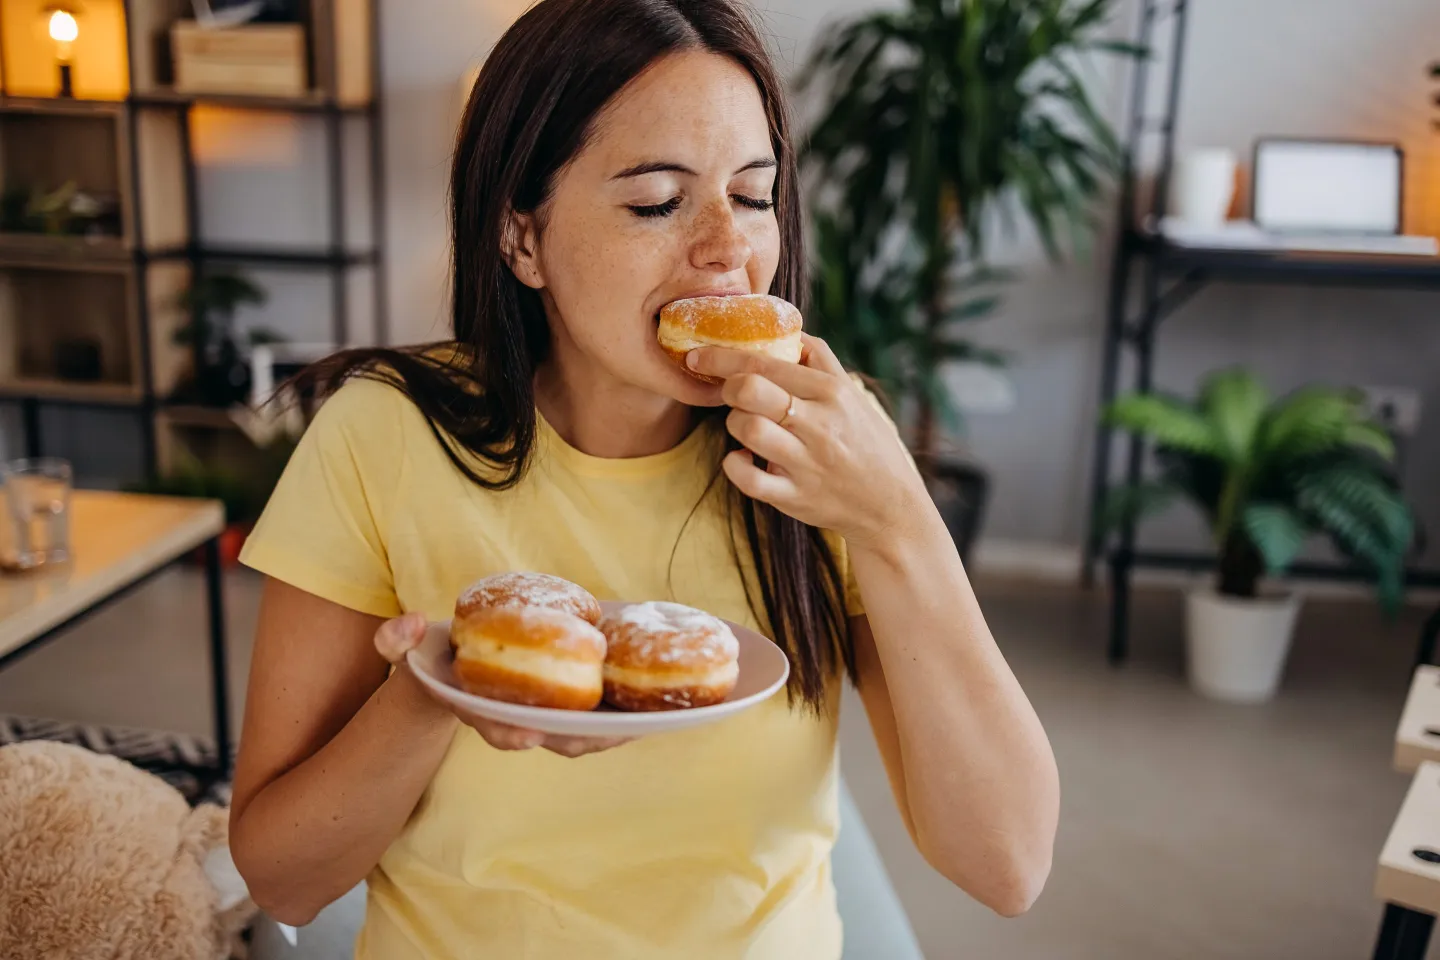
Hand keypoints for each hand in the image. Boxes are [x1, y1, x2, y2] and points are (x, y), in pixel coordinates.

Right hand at [373, 613, 631, 758]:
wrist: (458, 666)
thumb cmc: (436, 658)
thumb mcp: (409, 649)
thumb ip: (396, 640)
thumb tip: (406, 624)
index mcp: (478, 710)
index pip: (495, 727)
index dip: (510, 733)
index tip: (523, 732)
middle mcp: (515, 721)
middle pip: (549, 738)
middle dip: (576, 737)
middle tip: (602, 730)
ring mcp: (545, 718)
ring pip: (582, 734)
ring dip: (611, 732)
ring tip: (641, 721)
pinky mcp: (570, 707)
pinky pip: (600, 719)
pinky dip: (624, 716)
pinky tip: (652, 707)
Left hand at [686, 334, 930, 548]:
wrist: (890, 505)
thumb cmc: (866, 442)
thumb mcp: (852, 394)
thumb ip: (820, 359)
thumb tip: (787, 331)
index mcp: (831, 392)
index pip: (765, 362)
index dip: (722, 356)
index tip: (699, 355)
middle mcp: (819, 425)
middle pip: (750, 390)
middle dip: (726, 386)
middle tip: (728, 392)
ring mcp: (805, 463)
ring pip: (746, 429)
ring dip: (733, 423)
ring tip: (745, 425)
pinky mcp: (794, 497)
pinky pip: (748, 478)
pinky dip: (735, 465)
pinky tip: (743, 458)